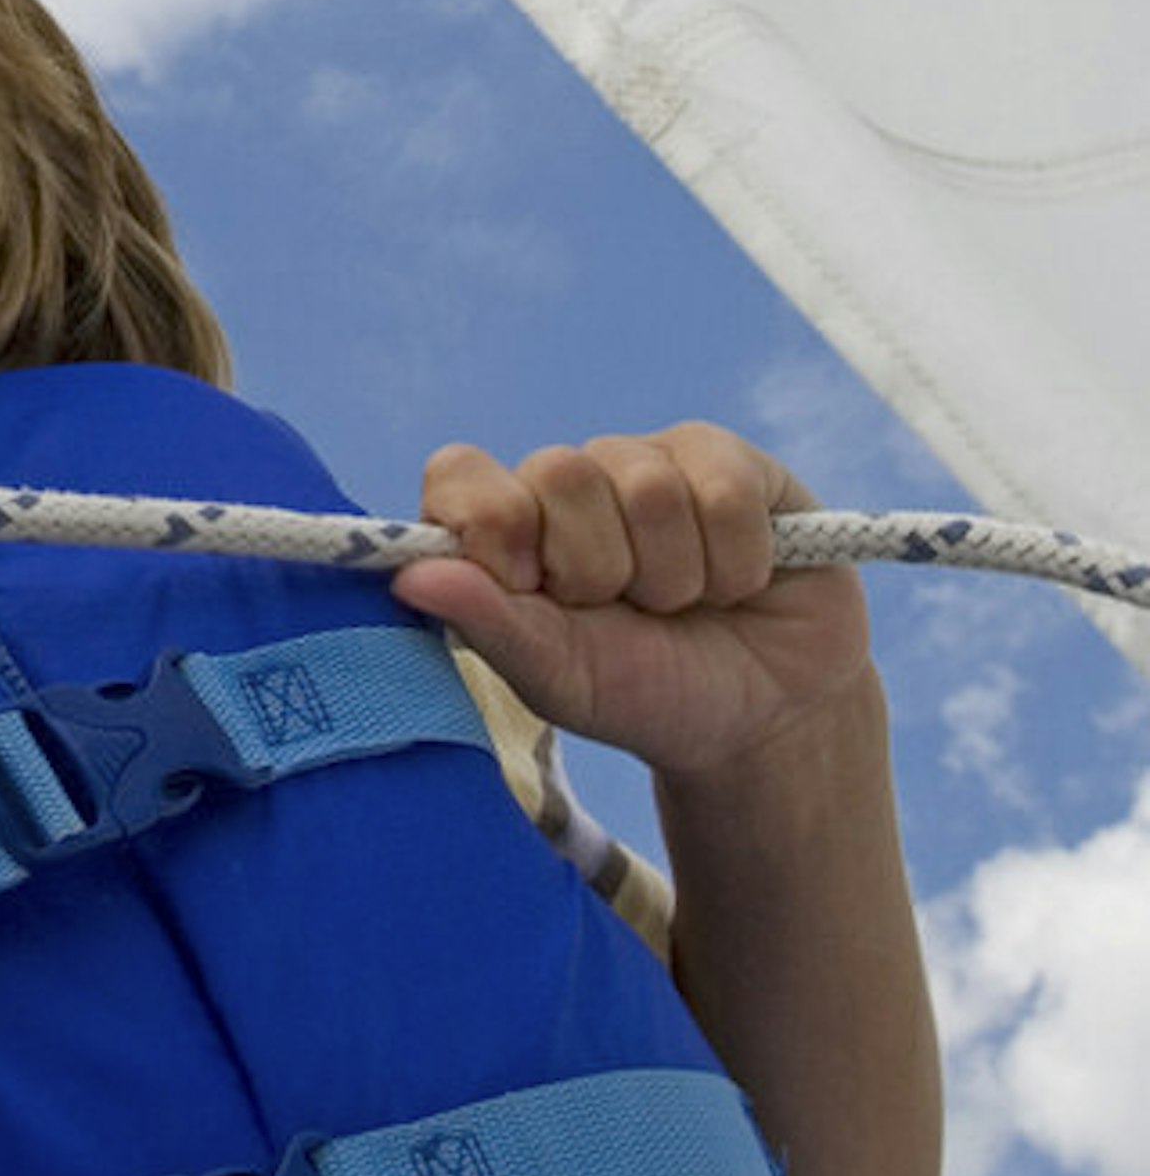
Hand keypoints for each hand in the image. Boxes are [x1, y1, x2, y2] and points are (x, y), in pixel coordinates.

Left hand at [391, 423, 874, 794]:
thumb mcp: (564, 680)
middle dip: (599, 569)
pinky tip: (739, 582)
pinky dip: (737, 561)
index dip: (492, 526)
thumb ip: (490, 625)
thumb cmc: (648, 693)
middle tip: (625, 611)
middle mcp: (568, 483)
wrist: (766, 714)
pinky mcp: (726, 461)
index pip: (460, 475)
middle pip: (558, 472)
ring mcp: (646, 462)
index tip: (529, 586)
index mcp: (506, 530)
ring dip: (675, 576)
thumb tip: (408, 577)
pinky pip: (723, 491)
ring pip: (647, 486)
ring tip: (685, 605)